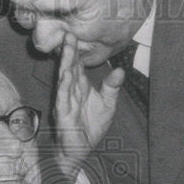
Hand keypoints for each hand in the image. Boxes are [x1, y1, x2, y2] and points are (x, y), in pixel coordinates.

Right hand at [53, 33, 123, 177]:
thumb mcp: (107, 106)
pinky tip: (66, 75)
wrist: (80, 151)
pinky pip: (63, 98)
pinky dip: (64, 86)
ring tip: (67, 47)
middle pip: (69, 66)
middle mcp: (71, 91)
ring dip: (65, 63)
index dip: (77, 50)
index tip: (78, 33)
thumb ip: (112, 88)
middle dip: (69, 50)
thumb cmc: (90, 128)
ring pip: (65, 78)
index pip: (78, 65)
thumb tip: (120, 70)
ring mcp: (65, 101)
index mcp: (80, 87)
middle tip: (69, 32)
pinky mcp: (63, 114)